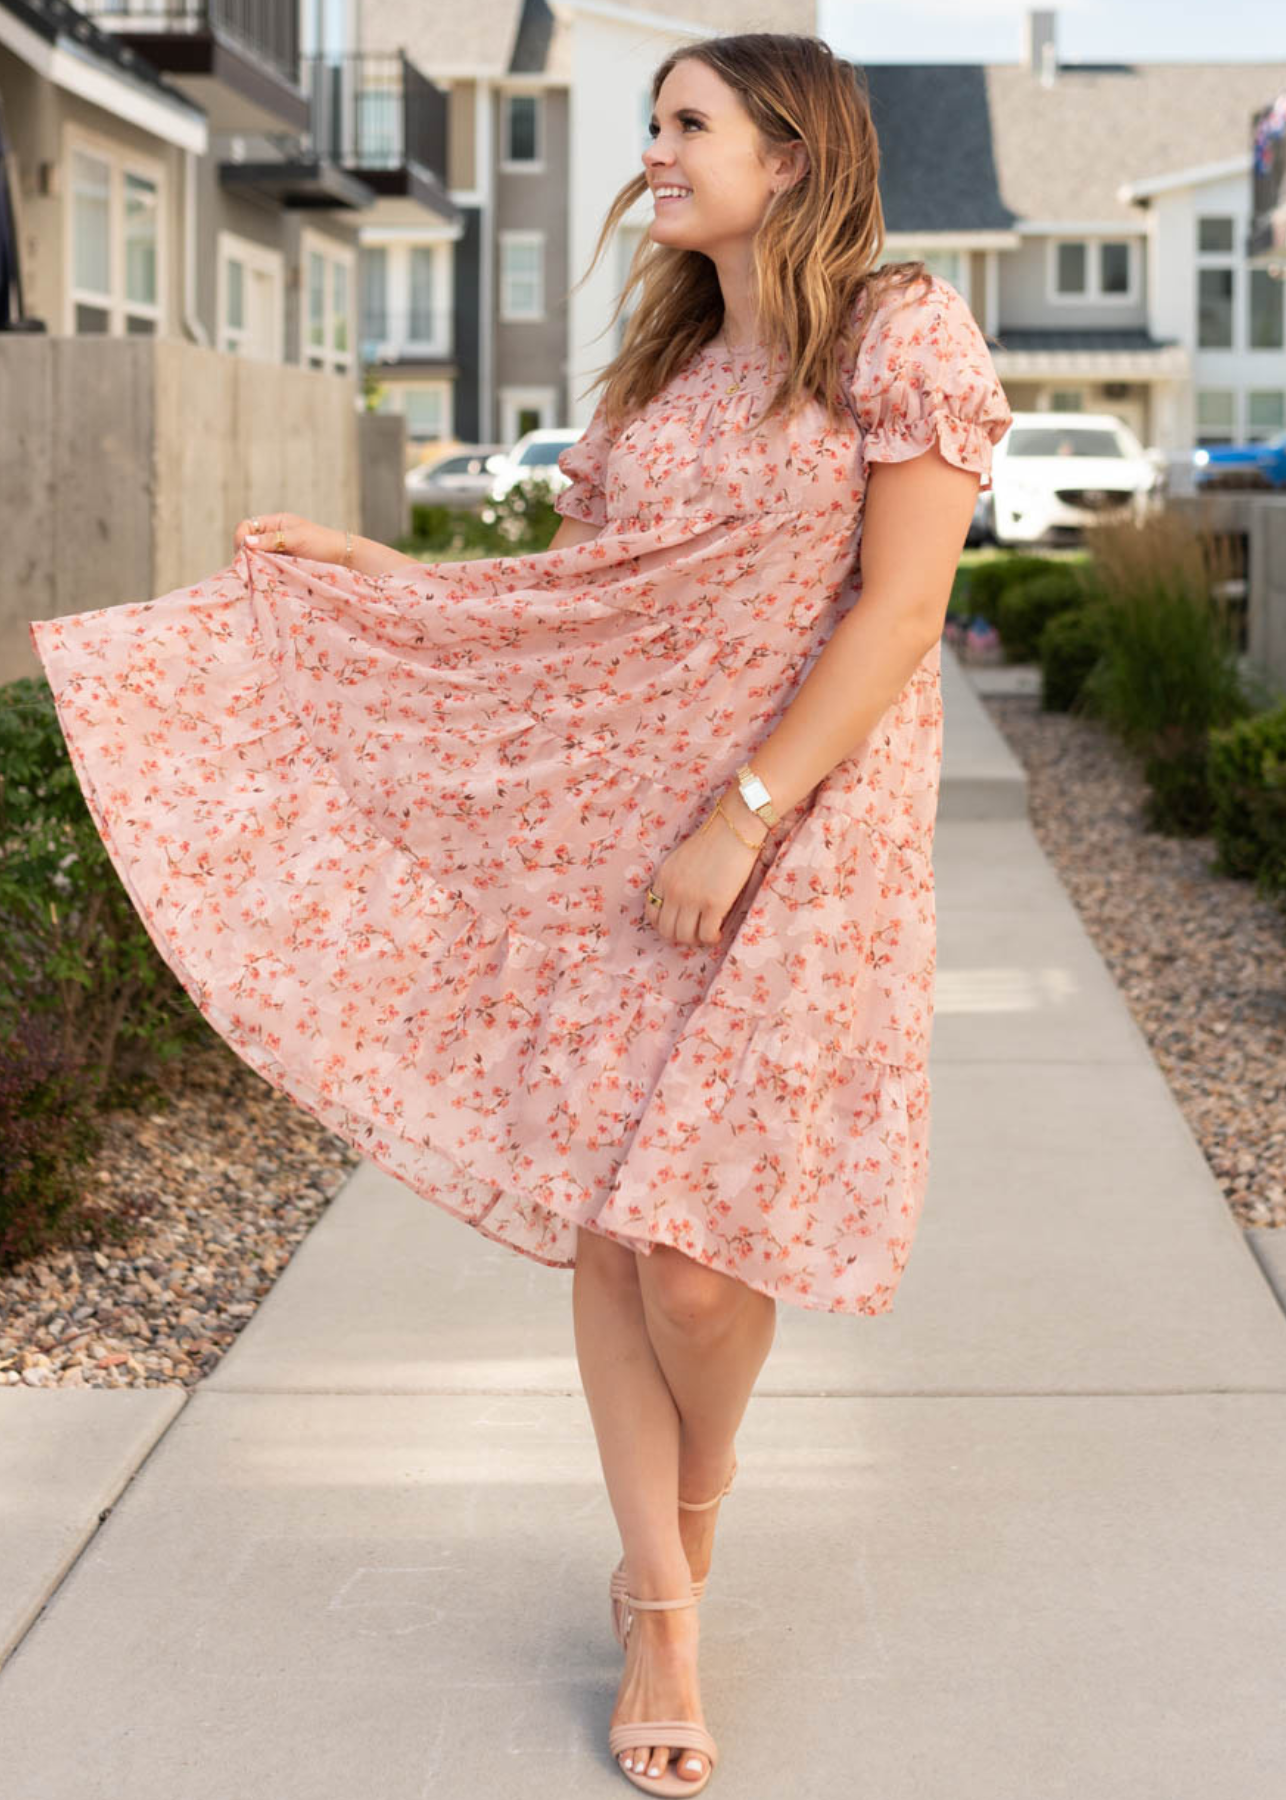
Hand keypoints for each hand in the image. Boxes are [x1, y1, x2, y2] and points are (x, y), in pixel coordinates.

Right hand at [233, 512, 346, 564]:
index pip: (246, 526)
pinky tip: (265, 578)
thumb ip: (272, 540)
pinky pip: (265, 566)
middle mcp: (272, 535)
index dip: (241, 538)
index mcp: (274, 522)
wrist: (341, 556)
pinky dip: (263, 571)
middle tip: (249, 567)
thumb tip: (246, 542)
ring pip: (255, 556)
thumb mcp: (296, 539)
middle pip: (247, 542)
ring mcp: (276, 550)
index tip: (245, 553)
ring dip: (254, 564)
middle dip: (245, 554)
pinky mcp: (281, 563)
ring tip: (258, 574)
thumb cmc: (321, 543)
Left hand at [646, 792, 766, 946]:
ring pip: (686, 936)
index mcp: (662, 878)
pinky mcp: (714, 903)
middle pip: (667, 930)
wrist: (735, 827)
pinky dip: (712, 938)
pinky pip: (707, 934)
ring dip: (697, 940)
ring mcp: (693, 898)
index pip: (652, 914)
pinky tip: (719, 932)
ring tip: (708, 933)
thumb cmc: (713, 840)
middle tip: (695, 933)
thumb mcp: (680, 859)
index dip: (664, 925)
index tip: (678, 925)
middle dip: (681, 936)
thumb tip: (679, 903)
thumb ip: (675, 879)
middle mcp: (673, 890)